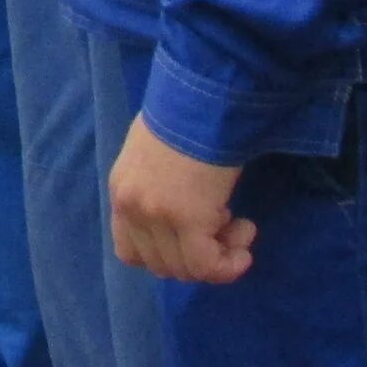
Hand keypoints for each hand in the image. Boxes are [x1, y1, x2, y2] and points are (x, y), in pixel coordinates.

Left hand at [108, 114, 254, 285]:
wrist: (201, 97)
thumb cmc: (183, 117)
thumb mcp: (153, 152)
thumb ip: (155, 186)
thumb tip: (181, 206)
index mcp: (120, 191)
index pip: (131, 253)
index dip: (168, 254)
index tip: (195, 232)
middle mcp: (131, 207)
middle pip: (163, 266)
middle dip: (198, 256)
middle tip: (225, 224)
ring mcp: (156, 215)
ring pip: (188, 269)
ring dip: (219, 255)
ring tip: (239, 223)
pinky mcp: (187, 220)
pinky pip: (208, 267)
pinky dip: (230, 263)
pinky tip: (246, 235)